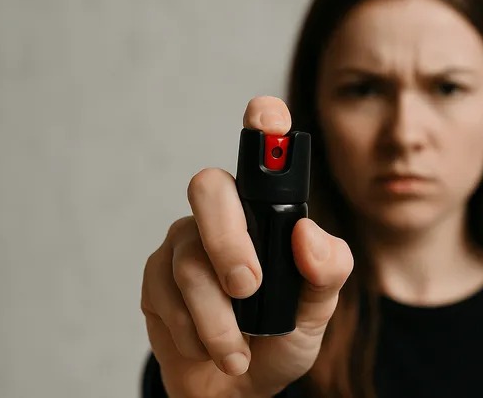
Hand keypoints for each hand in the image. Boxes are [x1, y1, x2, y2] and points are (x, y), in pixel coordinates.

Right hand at [140, 96, 353, 397]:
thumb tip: (308, 234)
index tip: (267, 112)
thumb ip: (327, 271)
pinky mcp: (154, 278)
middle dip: (229, 242)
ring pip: (189, 262)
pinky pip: (165, 297)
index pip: (263, 155)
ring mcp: (184, 243)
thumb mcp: (318, 310)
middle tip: (249, 287)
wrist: (237, 388)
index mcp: (268, 213)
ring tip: (238, 350)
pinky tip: (209, 347)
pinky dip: (195, 334)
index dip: (263, 125)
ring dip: (218, 320)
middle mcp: (223, 216)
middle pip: (209, 190)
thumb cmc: (280, 338)